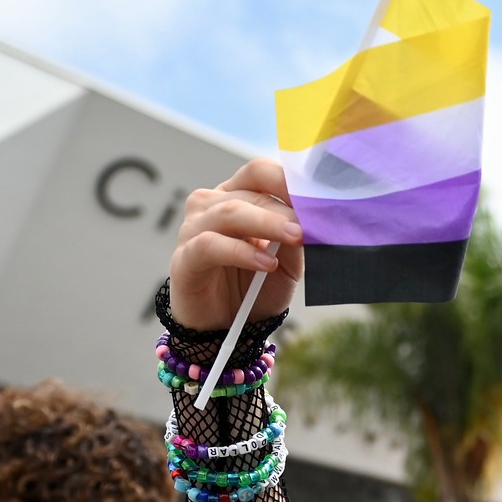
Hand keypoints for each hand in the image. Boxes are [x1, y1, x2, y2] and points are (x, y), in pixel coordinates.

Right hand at [169, 158, 303, 329]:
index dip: (287, 181)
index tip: (317, 197)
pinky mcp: (184, 257)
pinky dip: (242, 252)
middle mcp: (211, 205)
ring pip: (230, 213)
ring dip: (266, 224)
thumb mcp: (287, 263)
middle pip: (250, 193)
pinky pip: (211, 245)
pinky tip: (266, 264)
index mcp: (237, 197)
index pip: (259, 174)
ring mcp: (193, 229)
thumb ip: (297, 239)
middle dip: (284, 209)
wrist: (227, 328)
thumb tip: (316, 219)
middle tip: (310, 225)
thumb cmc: (256, 288)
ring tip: (295, 238)